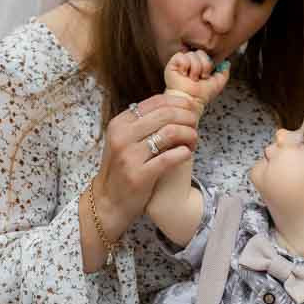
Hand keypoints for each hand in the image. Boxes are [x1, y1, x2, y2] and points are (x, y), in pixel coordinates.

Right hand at [92, 93, 203, 237]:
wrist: (108, 201)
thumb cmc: (121, 169)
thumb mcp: (123, 140)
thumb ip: (142, 124)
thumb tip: (173, 108)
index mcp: (119, 123)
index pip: (155, 102)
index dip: (178, 103)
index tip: (191, 109)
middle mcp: (122, 136)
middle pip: (165, 115)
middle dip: (187, 117)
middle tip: (195, 125)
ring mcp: (130, 156)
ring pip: (170, 133)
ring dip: (188, 134)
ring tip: (192, 142)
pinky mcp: (139, 175)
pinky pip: (169, 158)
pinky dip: (183, 153)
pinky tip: (187, 154)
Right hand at [164, 50, 229, 113]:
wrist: (190, 100)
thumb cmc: (201, 95)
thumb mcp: (217, 84)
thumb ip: (224, 73)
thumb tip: (227, 63)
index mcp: (200, 65)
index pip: (206, 54)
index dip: (208, 64)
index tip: (207, 76)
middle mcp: (191, 62)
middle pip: (201, 52)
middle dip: (204, 67)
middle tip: (200, 78)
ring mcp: (182, 62)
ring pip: (192, 54)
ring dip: (195, 69)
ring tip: (192, 78)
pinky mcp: (173, 63)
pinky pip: (182, 56)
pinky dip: (185, 67)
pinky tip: (184, 75)